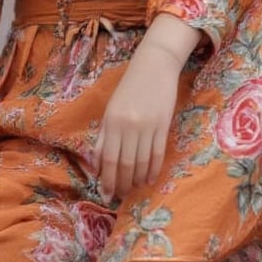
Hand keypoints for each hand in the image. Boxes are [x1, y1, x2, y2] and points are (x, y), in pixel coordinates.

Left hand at [94, 14, 200, 201]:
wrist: (153, 66)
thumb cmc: (129, 88)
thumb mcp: (110, 110)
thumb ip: (103, 136)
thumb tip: (97, 164)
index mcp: (111, 121)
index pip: (108, 158)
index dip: (107, 179)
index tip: (106, 194)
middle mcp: (128, 126)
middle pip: (125, 164)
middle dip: (122, 184)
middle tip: (120, 196)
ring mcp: (147, 126)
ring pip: (141, 162)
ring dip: (137, 179)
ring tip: (134, 189)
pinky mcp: (163, 125)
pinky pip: (157, 153)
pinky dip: (153, 169)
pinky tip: (149, 179)